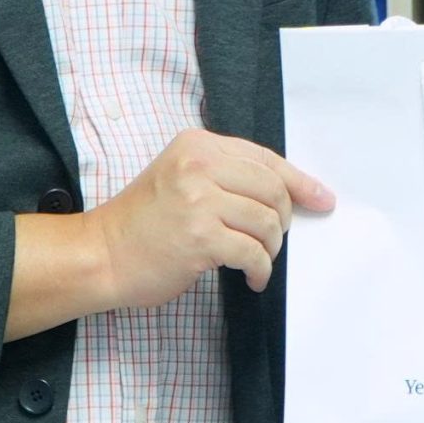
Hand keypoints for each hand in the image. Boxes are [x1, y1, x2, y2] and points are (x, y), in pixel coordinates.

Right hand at [81, 128, 333, 306]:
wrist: (101, 254)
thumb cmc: (144, 222)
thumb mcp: (182, 178)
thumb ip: (227, 176)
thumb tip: (291, 193)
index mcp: (197, 144)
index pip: (265, 159)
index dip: (300, 182)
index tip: (322, 199)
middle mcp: (199, 164)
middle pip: (274, 189)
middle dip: (283, 220)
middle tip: (271, 240)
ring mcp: (199, 200)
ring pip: (268, 221)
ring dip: (271, 248)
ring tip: (256, 259)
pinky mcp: (200, 237)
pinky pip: (253, 253)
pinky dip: (260, 270)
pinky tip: (251, 278)